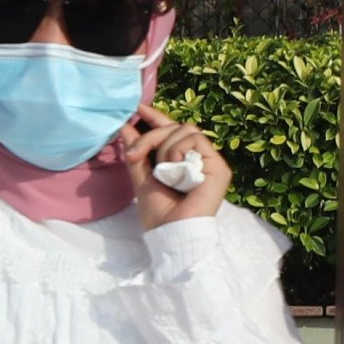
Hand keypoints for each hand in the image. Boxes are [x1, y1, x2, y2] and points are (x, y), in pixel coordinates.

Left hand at [124, 107, 230, 229]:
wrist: (170, 233)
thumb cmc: (159, 213)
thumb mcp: (141, 178)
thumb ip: (136, 153)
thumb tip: (125, 126)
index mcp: (183, 161)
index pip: (173, 131)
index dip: (157, 118)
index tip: (138, 109)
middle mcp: (199, 159)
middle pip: (177, 126)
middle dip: (150, 136)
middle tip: (134, 155)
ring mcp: (211, 162)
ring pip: (186, 129)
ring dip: (164, 147)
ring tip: (162, 171)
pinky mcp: (218, 166)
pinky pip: (195, 139)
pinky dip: (177, 152)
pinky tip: (175, 171)